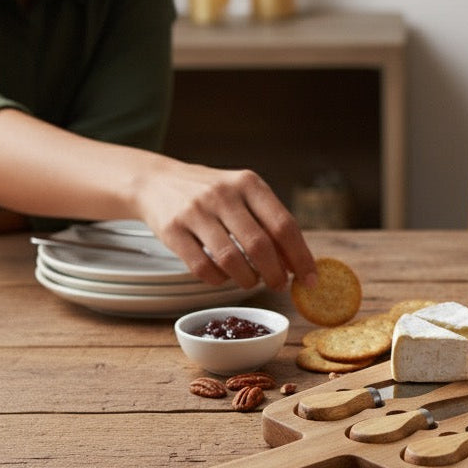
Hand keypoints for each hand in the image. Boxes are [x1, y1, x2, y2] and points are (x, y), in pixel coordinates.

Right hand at [134, 159, 316, 291]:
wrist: (157, 181)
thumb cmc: (213, 193)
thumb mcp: (244, 194)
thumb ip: (269, 222)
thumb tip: (295, 262)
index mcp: (249, 183)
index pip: (284, 225)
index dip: (301, 256)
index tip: (310, 279)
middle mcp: (223, 194)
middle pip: (260, 245)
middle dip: (275, 273)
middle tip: (279, 285)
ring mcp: (196, 211)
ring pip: (230, 259)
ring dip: (248, 279)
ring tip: (252, 281)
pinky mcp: (172, 229)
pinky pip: (202, 267)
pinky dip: (218, 280)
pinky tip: (224, 278)